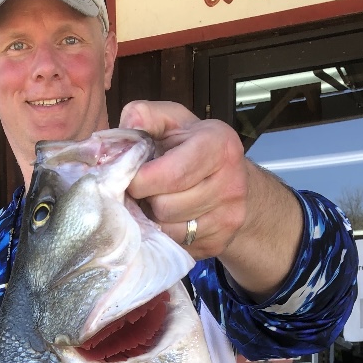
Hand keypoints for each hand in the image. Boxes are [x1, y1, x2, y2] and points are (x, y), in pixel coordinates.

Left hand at [119, 100, 302, 298]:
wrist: (235, 183)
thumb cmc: (195, 148)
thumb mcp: (175, 122)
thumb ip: (147, 116)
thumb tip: (128, 124)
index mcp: (219, 146)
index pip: (172, 174)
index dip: (141, 180)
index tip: (131, 178)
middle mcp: (230, 184)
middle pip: (166, 206)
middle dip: (146, 200)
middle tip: (144, 191)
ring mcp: (228, 218)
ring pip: (168, 231)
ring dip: (153, 219)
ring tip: (155, 203)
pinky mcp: (218, 243)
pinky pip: (176, 246)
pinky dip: (164, 235)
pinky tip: (168, 218)